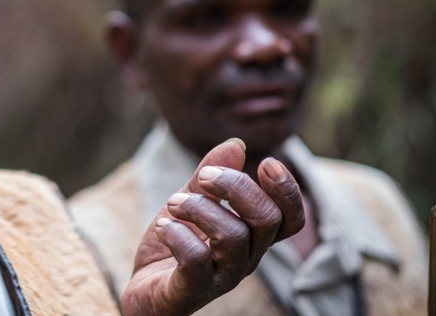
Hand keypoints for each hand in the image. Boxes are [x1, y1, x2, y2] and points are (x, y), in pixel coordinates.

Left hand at [121, 139, 303, 315]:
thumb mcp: (191, 201)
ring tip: (173, 203)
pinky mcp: (192, 291)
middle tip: (203, 176)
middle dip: (236, 186)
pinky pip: (196, 259)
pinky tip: (162, 226)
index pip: (290, 219)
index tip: (265, 162)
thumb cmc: (174, 246)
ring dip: (199, 207)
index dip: (287, 190)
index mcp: (252, 237)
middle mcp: (245, 259)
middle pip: (266, 219)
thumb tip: (237, 144)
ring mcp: (221, 278)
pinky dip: (177, 233)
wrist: (145, 291)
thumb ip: (211, 176)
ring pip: (233, 236)